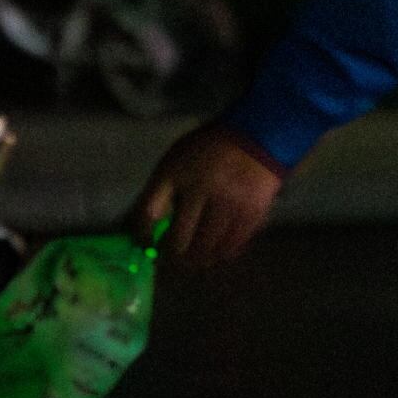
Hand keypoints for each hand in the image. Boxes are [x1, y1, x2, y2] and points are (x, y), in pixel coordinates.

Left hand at [133, 120, 287, 269]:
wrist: (254, 136)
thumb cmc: (207, 150)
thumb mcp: (176, 160)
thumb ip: (161, 191)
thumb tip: (147, 228)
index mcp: (176, 173)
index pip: (149, 213)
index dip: (143, 235)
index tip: (146, 244)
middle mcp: (201, 189)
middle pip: (179, 240)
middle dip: (172, 256)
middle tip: (172, 259)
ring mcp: (228, 203)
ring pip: (206, 249)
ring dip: (196, 261)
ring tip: (194, 261)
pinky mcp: (251, 213)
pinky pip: (232, 246)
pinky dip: (221, 254)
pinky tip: (217, 253)